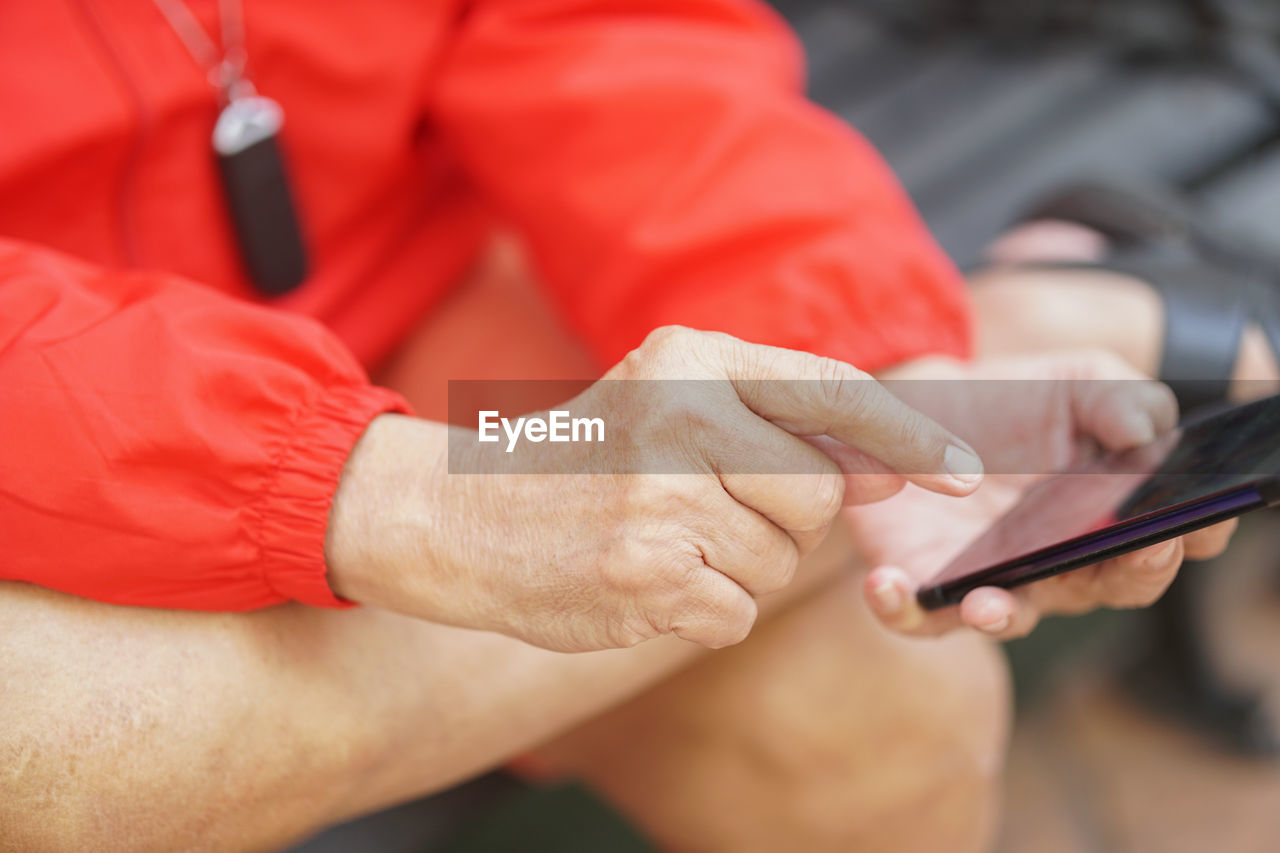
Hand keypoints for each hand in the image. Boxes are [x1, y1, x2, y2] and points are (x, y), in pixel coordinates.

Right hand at [326, 327, 986, 651]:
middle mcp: (679, 415)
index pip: (831, 392)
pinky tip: (642, 580)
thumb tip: (896, 469)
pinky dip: (702, 608)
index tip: (962, 471)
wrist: (457, 516)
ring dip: (735, 568)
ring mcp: (660, 498)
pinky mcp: (646, 575)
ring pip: (779, 562)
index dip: (908, 435)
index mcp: (690, 358)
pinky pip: (734, 610)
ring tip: (660, 541)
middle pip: (819, 496)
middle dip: (783, 522)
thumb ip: (776, 427)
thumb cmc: (580, 462)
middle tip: (705, 512)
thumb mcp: (667, 407)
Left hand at [846, 350, 1236, 639]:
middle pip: (1109, 586)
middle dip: (1127, 575)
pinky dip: (901, 609)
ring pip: (1010, 615)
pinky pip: (917, 615)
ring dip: (1002, 614)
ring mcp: (994, 578)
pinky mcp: (927, 583)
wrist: (920, 402)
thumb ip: (1121, 398)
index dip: (1190, 539)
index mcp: (1112, 517)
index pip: (1168, 541)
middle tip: (1134, 551)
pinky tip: (888, 585)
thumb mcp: (1075, 381)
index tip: (1186, 526)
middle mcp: (1062, 561)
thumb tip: (1145, 432)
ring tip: (984, 603)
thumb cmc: (1013, 400)